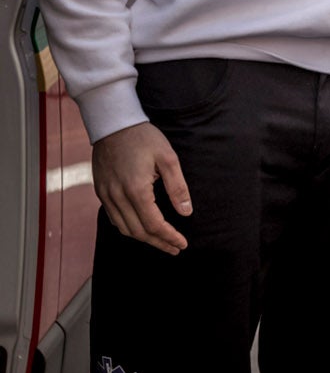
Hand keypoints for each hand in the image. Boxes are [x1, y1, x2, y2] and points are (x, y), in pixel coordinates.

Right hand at [93, 122, 191, 254]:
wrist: (113, 124)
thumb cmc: (143, 138)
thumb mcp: (168, 158)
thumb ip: (177, 187)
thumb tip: (186, 212)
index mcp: (136, 190)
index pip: (154, 224)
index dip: (169, 237)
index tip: (182, 244)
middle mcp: (118, 197)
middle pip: (138, 232)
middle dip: (158, 243)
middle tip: (175, 248)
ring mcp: (106, 196)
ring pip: (124, 228)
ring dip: (143, 239)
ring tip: (161, 242)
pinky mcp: (101, 192)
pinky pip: (113, 218)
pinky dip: (128, 228)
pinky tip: (140, 228)